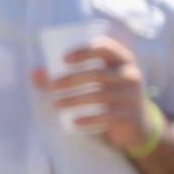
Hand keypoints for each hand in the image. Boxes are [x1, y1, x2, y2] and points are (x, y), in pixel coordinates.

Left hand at [32, 34, 152, 152]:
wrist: (138, 125)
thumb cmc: (109, 97)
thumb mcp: (96, 83)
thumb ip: (67, 75)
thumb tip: (35, 73)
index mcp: (122, 61)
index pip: (106, 48)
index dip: (85, 51)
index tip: (64, 59)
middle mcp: (130, 76)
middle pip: (97, 74)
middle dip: (71, 79)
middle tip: (52, 86)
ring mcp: (131, 97)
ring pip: (99, 96)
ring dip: (74, 99)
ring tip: (56, 104)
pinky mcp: (128, 116)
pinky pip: (106, 116)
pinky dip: (89, 119)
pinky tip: (74, 121)